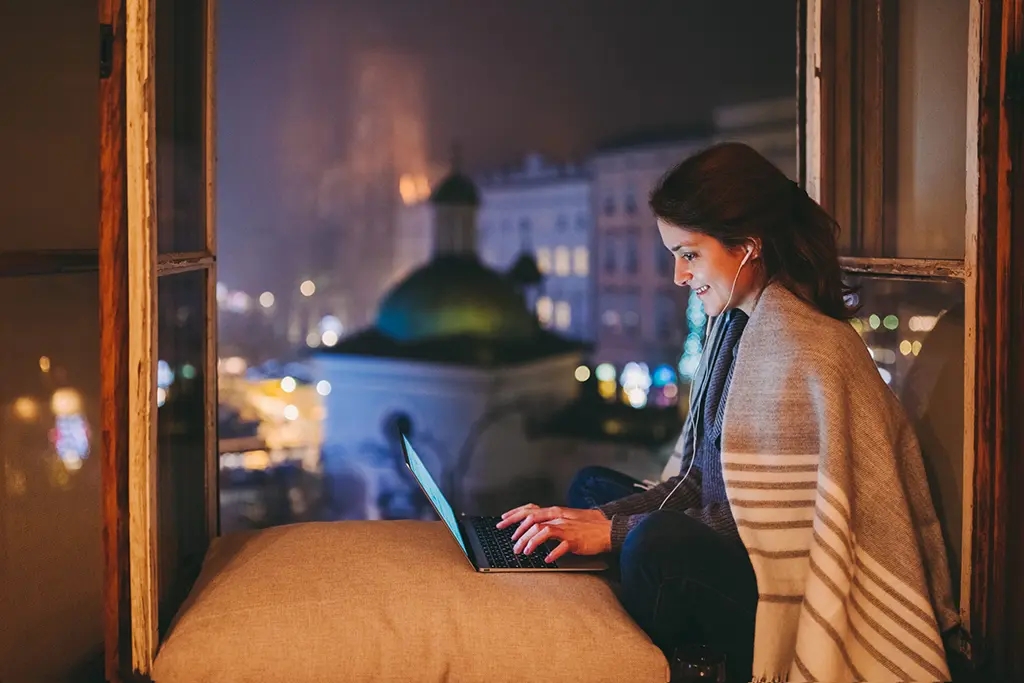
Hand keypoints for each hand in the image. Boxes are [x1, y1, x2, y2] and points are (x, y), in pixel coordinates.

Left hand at [496, 504, 610, 562]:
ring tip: (525, 552)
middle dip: (518, 533)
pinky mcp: (574, 540)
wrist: (607, 529)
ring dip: (530, 542)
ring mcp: (566, 528)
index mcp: (554, 511)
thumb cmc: (586, 526)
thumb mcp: (565, 519)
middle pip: (532, 521)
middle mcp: (558, 517)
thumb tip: (531, 528)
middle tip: (512, 544)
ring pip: (542, 531)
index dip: (514, 515)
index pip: (529, 510)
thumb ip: (549, 521)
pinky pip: (560, 546)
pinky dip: (552, 553)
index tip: (502, 521)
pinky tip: (547, 559)